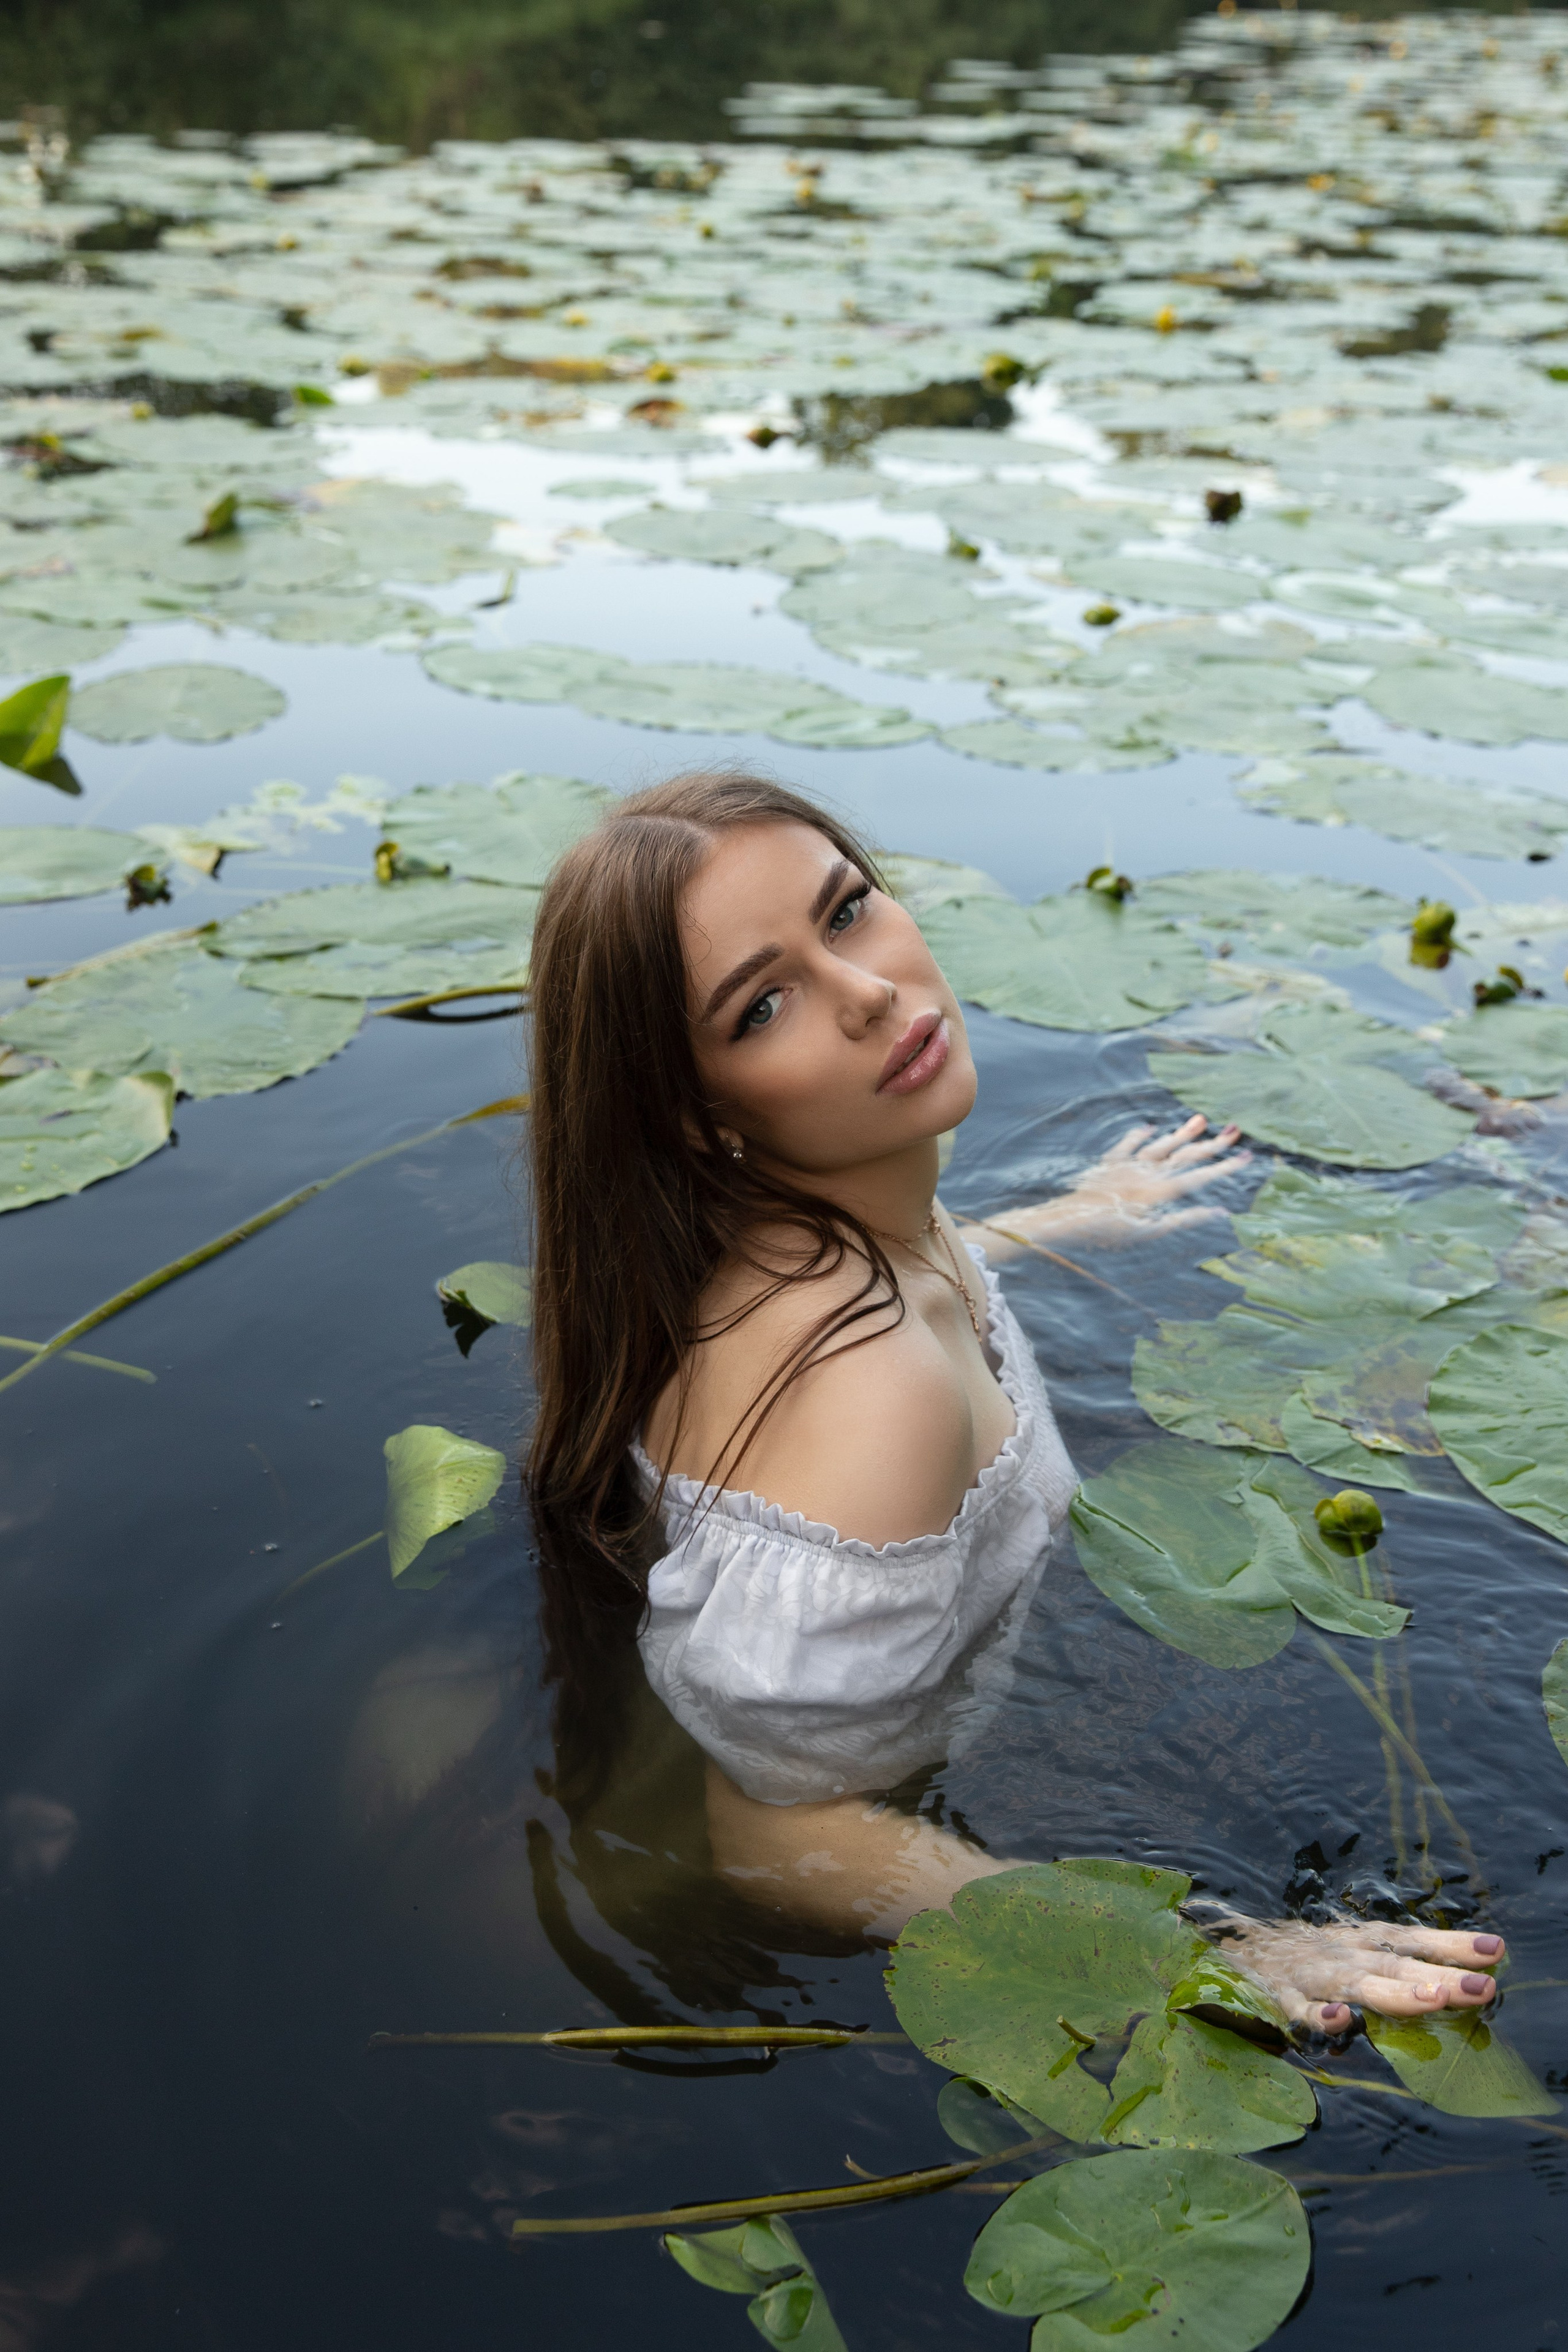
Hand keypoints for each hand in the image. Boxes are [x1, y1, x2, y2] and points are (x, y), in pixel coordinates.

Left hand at [1011, 1114, 1251, 1250]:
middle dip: (1212, 1144)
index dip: (1224, 1167)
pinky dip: (1138, 1136)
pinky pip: (1126, 1146)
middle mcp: (1147, 1173)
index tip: (1246, 1156)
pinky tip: (1148, 1128)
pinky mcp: (1108, 1164)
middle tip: (1235, 1130)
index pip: (1200, 1176)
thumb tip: (1218, 1212)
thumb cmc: (1109, 1234)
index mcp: (1160, 1191)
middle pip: (1185, 1155)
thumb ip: (1184, 1220)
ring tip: (1201, 1119)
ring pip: (1161, 1145)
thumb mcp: (1150, 1233)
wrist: (1068, 1221)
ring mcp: (1127, 1165)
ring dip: (1181, 1133)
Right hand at [1210, 1915, 1505, 2032]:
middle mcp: (1346, 1954)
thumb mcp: (1362, 1949)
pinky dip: (1321, 2015)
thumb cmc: (1317, 1956)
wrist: (1241, 1948)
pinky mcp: (1284, 1997)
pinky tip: (1344, 2021)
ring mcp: (1315, 1975)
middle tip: (1484, 1986)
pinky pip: (1303, 2009)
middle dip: (1440, 1976)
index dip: (1453, 1945)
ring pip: (1358, 1984)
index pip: (1414, 1940)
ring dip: (1396, 1992)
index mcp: (1365, 1942)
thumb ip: (1410, 1961)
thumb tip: (1473, 1971)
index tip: (1496, 1951)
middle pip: (1396, 1964)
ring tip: (1434, 2000)